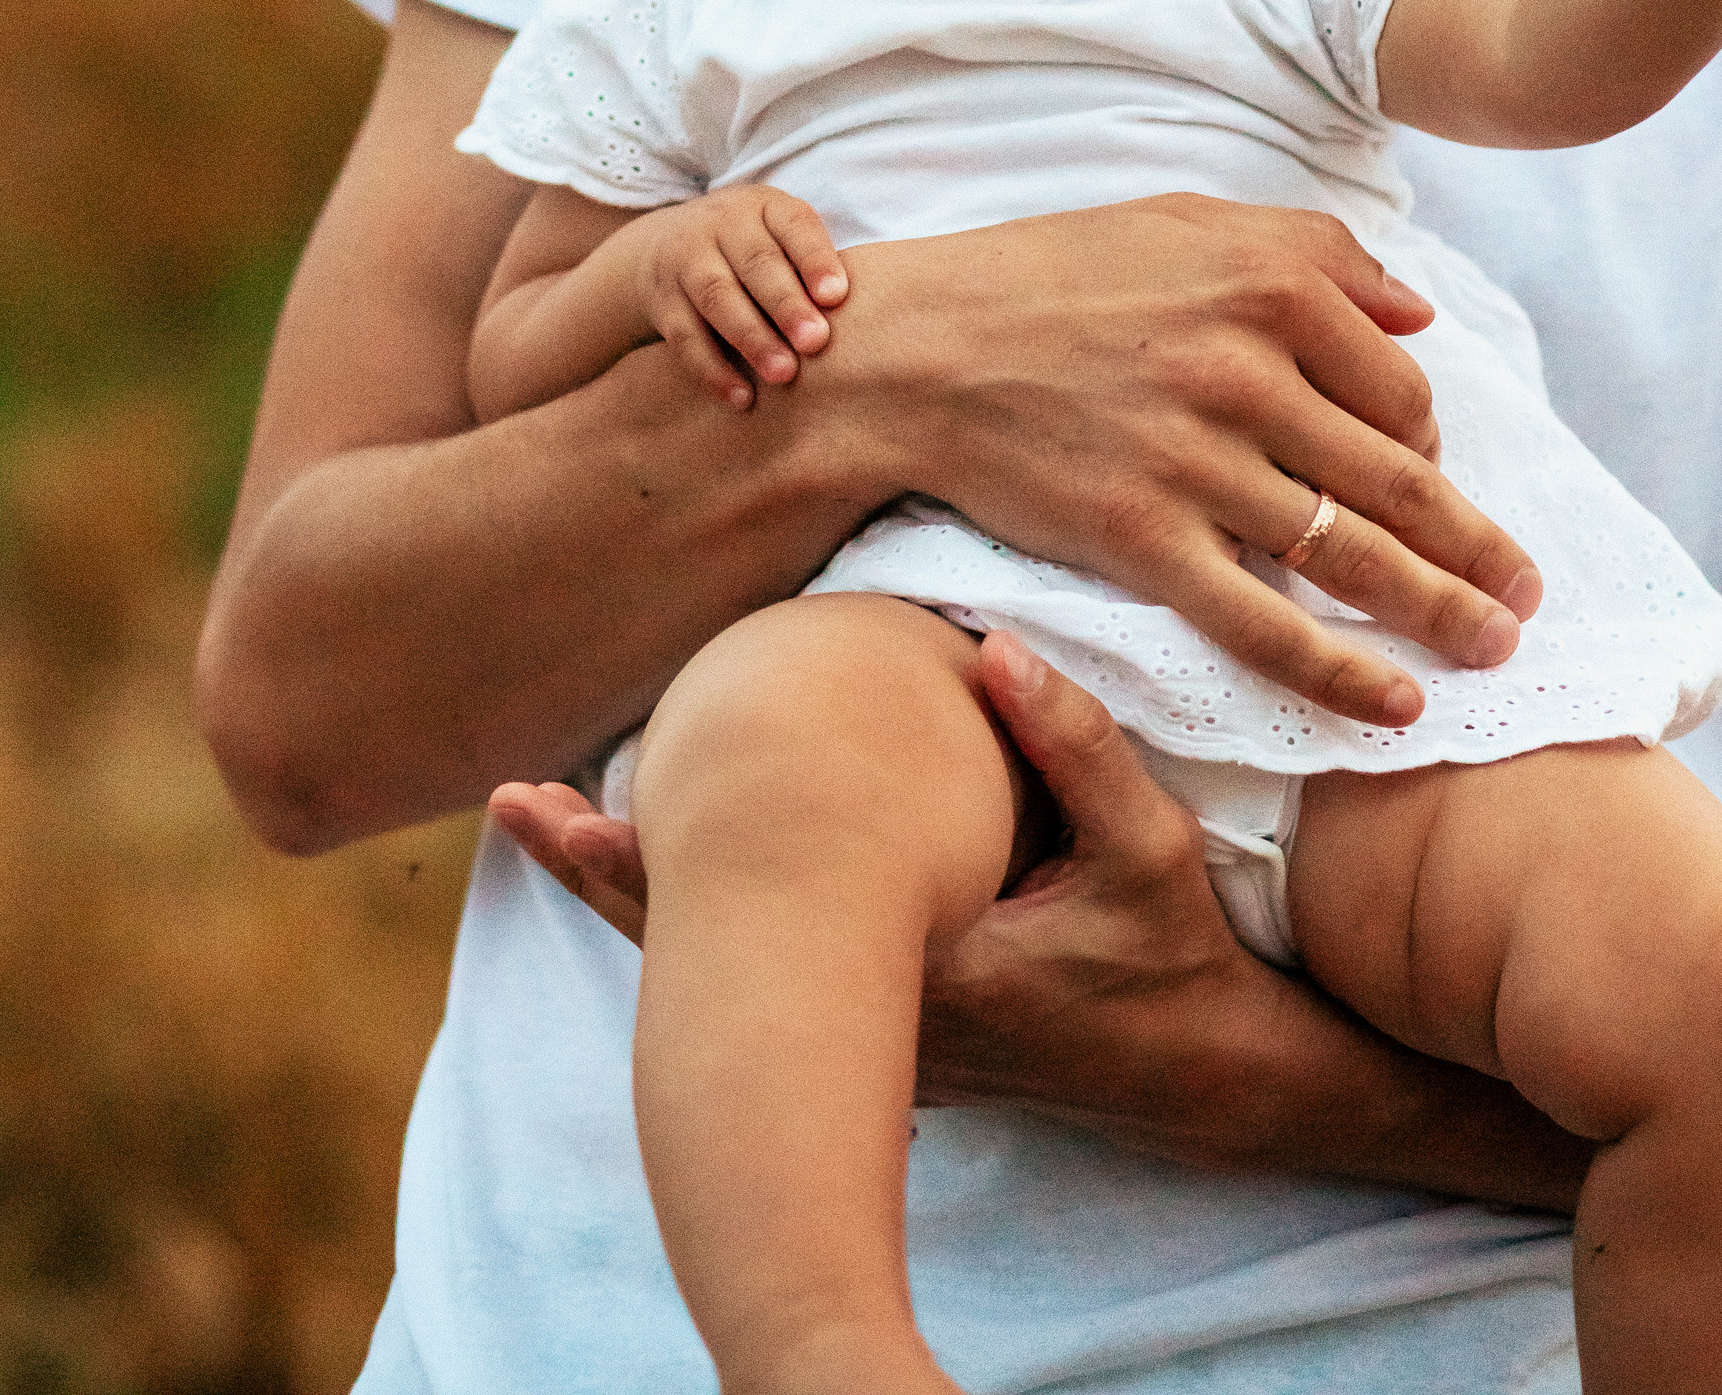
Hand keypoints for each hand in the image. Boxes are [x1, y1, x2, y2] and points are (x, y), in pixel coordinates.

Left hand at [489, 642, 1593, 1207]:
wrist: (1210, 1077)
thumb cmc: (1176, 959)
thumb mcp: (1146, 851)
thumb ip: (1075, 748)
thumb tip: (990, 643)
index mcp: (904, 968)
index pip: (728, 915)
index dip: (623, 859)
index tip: (539, 798)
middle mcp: (870, 1011)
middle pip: (698, 941)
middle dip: (605, 869)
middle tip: (511, 802)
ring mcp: (877, 1028)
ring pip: (732, 954)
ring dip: (658, 885)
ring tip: (561, 812)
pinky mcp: (898, 1022)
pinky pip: (784, 958)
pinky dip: (726, 903)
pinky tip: (694, 845)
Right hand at [632, 183, 850, 404]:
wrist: (664, 246)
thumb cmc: (751, 250)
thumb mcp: (777, 236)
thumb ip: (810, 266)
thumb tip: (853, 316)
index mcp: (763, 205)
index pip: (793, 224)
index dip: (815, 259)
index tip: (836, 297)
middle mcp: (721, 223)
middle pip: (756, 263)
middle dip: (786, 304)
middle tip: (815, 342)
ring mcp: (685, 258)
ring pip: (717, 297)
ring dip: (752, 338)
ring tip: (783, 374)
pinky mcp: (661, 298)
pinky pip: (685, 335)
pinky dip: (712, 369)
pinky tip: (741, 397)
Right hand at [856, 198, 1541, 717]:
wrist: (919, 351)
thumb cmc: (1051, 276)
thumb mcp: (1185, 222)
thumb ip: (1313, 251)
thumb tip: (1420, 314)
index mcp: (1269, 284)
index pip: (1401, 387)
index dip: (1432, 447)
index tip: (1432, 487)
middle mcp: (1248, 369)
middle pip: (1401, 478)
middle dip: (1479, 549)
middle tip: (1526, 596)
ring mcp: (1197, 459)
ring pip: (1351, 555)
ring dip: (1440, 613)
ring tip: (1494, 651)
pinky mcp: (1143, 537)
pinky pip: (1263, 622)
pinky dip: (1340, 672)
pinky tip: (1395, 706)